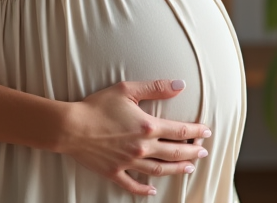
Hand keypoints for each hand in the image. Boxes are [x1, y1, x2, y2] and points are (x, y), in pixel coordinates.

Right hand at [60, 79, 211, 195]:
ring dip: (177, 170)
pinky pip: (132, 184)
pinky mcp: (114, 172)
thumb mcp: (127, 90)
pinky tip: (153, 190)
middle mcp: (142, 147)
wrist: (71, 126)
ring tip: (189, 168)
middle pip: (175, 153)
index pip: (180, 131)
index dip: (196, 131)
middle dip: (192, 152)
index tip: (206, 132)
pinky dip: (144, 189)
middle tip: (204, 152)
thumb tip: (180, 85)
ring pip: (159, 170)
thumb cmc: (97, 106)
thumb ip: (156, 88)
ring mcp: (129, 162)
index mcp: (147, 127)